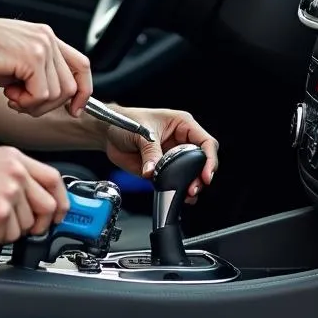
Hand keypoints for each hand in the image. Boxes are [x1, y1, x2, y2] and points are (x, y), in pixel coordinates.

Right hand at [0, 14, 92, 117]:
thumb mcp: (17, 62)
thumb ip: (37, 74)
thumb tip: (49, 98)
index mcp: (46, 38)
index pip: (81, 65)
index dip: (83, 91)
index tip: (75, 109)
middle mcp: (49, 39)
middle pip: (71, 85)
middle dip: (49, 105)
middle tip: (23, 104)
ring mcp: (43, 47)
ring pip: (58, 93)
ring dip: (35, 104)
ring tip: (13, 97)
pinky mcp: (33, 58)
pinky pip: (43, 94)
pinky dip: (27, 102)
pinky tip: (10, 95)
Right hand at [0, 146, 68, 243]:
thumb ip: (16, 174)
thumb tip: (31, 197)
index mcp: (17, 160)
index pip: (54, 180)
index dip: (60, 201)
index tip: (58, 213)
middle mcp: (17, 174)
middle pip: (47, 208)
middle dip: (39, 225)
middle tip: (24, 228)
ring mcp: (9, 193)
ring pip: (25, 227)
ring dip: (8, 231)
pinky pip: (6, 236)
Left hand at [101, 107, 218, 202]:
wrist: (108, 133)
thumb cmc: (125, 121)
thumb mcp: (140, 132)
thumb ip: (149, 151)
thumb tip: (152, 170)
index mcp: (182, 125)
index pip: (206, 142)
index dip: (209, 158)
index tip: (206, 174)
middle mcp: (181, 141)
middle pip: (202, 161)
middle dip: (201, 176)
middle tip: (193, 188)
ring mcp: (173, 157)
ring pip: (192, 174)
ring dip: (191, 185)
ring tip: (187, 194)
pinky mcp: (163, 170)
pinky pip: (176, 182)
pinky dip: (178, 190)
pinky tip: (179, 196)